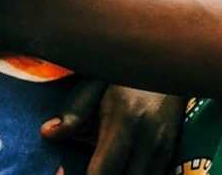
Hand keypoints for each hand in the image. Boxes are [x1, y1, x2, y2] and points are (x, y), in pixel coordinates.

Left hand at [41, 79, 182, 174]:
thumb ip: (75, 110)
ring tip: (104, 166)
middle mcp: (149, 140)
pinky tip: (120, 166)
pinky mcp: (173, 150)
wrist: (172, 57)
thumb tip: (48, 133)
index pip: (102, 172)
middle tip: (87, 168)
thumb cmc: (129, 67)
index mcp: (126, 121)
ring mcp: (164, 147)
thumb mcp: (99, 80)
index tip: (61, 174)